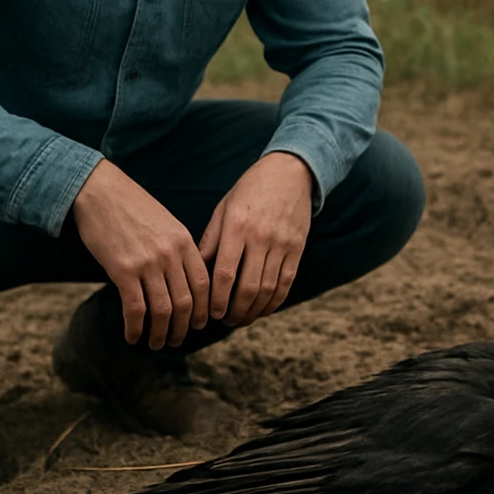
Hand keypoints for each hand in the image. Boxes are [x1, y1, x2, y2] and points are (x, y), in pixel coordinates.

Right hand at [71, 158, 211, 348]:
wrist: (99, 191)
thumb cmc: (130, 206)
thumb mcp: (165, 222)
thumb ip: (177, 248)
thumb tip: (180, 279)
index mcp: (184, 241)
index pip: (203, 284)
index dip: (203, 309)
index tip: (198, 324)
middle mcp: (170, 254)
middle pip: (186, 302)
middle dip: (183, 327)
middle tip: (176, 341)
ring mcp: (148, 263)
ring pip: (163, 310)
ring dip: (160, 333)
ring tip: (156, 344)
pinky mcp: (123, 270)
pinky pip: (135, 309)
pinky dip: (136, 328)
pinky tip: (132, 337)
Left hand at [198, 152, 314, 327]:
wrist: (290, 172)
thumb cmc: (250, 190)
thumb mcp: (224, 209)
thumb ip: (210, 241)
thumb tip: (195, 272)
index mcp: (237, 227)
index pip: (225, 273)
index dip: (217, 299)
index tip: (211, 314)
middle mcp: (261, 237)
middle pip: (249, 287)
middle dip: (236, 311)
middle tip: (226, 321)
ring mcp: (282, 244)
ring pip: (269, 289)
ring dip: (254, 311)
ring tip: (242, 319)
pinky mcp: (297, 248)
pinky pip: (287, 282)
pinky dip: (275, 301)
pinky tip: (263, 309)